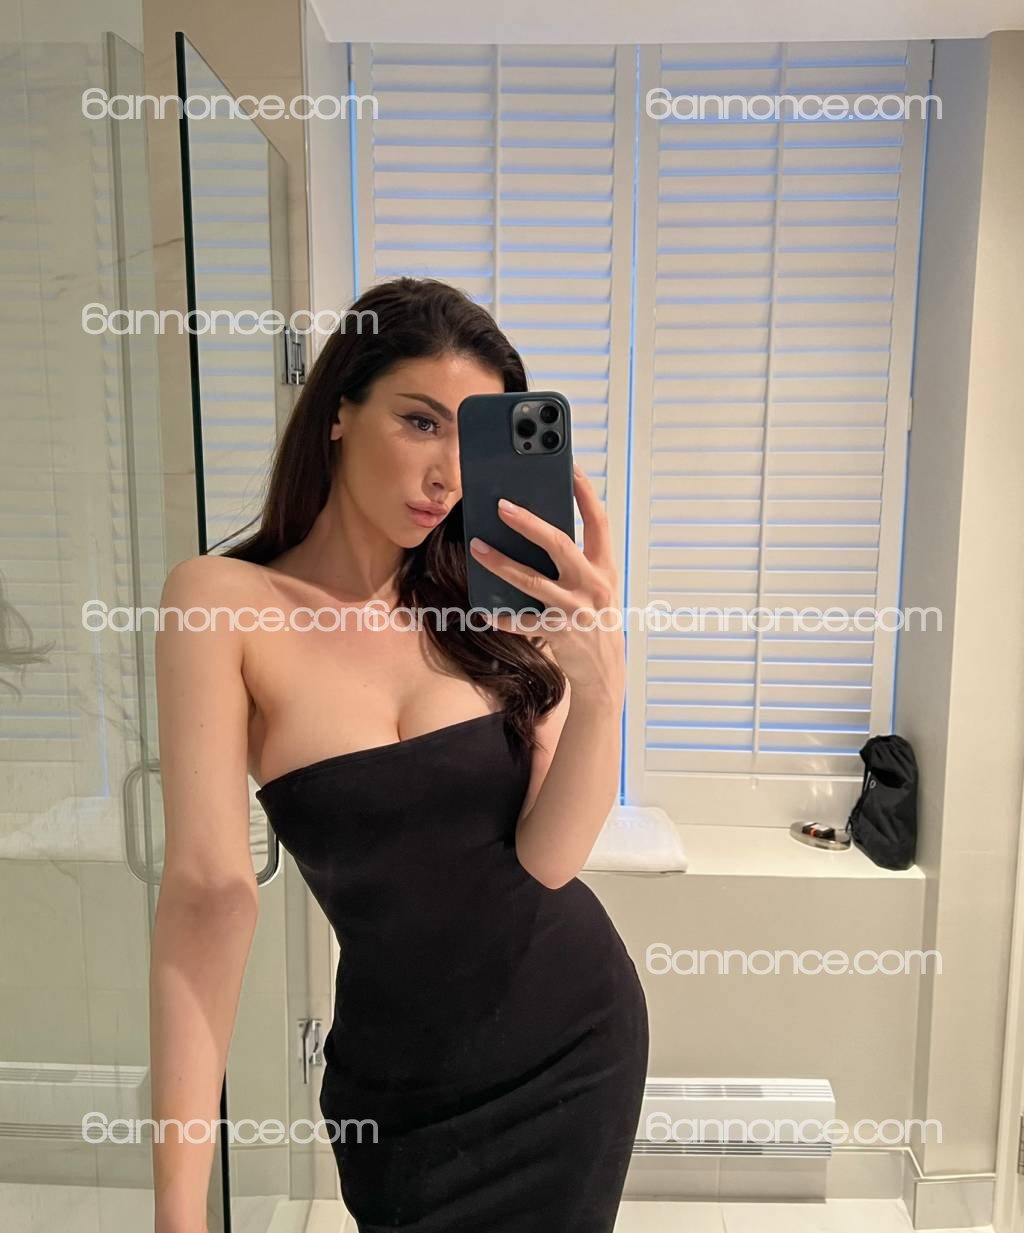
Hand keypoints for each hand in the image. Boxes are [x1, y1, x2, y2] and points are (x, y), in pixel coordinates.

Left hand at [467, 462, 624, 700]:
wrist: (605, 671)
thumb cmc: (596, 620)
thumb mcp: (597, 587)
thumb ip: (578, 562)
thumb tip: (538, 532)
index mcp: (605, 568)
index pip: (599, 521)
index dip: (586, 493)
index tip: (570, 468)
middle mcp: (593, 585)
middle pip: (559, 544)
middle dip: (528, 523)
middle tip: (502, 505)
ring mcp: (575, 609)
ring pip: (532, 581)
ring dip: (501, 563)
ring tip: (477, 547)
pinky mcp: (558, 632)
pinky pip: (523, 621)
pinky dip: (503, 617)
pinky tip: (483, 610)